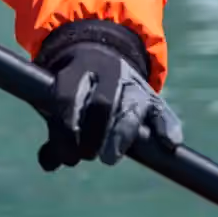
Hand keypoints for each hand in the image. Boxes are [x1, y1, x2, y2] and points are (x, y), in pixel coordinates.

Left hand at [35, 21, 180, 169]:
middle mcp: (107, 73)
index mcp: (77, 70)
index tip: (66, 153)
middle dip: (95, 133)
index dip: (65, 129)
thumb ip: (55, 131)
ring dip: (122, 134)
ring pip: (132, 106)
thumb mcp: (60, 102)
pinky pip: (163, 111)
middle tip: (89, 157)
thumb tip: (48, 163)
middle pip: (103, 102)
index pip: (68, 97)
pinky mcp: (153, 97)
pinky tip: (169, 143)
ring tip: (109, 158)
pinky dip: (168, 127)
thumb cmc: (76, 90)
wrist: (103, 53)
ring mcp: (133, 84)